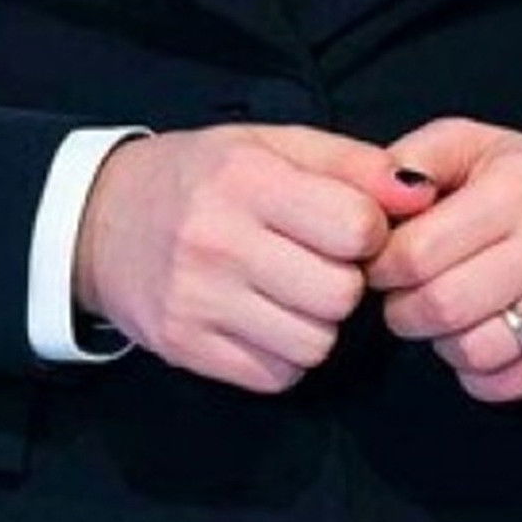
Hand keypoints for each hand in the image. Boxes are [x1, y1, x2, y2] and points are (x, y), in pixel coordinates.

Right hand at [75, 125, 438, 394]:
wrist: (99, 222)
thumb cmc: (202, 177)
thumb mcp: (271, 146)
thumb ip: (353, 164)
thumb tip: (423, 192)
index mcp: (245, 177)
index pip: (356, 227)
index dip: (367, 232)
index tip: (345, 228)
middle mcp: (217, 239)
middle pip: (341, 295)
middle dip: (343, 283)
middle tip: (316, 263)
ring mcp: (197, 299)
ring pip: (315, 343)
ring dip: (317, 323)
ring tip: (289, 292)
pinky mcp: (186, 347)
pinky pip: (278, 376)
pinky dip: (284, 356)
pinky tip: (263, 321)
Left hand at [364, 117, 521, 401]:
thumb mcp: (479, 146)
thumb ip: (418, 157)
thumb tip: (373, 194)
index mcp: (518, 184)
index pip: (419, 250)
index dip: (383, 266)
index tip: (383, 264)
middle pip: (442, 306)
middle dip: (403, 311)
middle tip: (404, 300)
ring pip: (474, 351)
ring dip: (441, 344)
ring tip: (445, 320)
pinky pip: (509, 383)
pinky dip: (478, 374)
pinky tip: (480, 343)